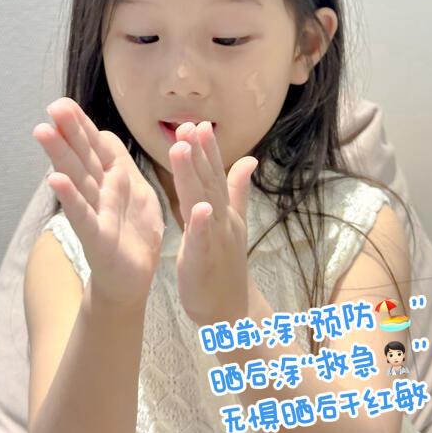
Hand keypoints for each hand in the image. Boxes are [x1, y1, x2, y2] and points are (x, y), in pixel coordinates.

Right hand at [33, 97, 164, 306]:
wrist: (133, 277)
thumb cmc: (132, 233)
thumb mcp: (136, 191)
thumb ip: (121, 163)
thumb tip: (103, 133)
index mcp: (114, 179)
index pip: (97, 146)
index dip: (82, 127)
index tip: (64, 104)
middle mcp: (100, 192)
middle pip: (83, 156)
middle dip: (69, 131)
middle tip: (54, 106)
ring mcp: (96, 213)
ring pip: (78, 179)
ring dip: (60, 155)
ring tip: (43, 131)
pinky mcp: (97, 237)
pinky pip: (83, 215)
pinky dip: (70, 198)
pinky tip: (54, 180)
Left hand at [169, 121, 257, 326]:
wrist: (232, 310)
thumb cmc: (225, 264)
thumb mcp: (233, 222)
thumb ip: (238, 190)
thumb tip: (248, 159)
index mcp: (224, 210)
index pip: (215, 174)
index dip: (207, 148)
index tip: (197, 122)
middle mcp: (223, 220)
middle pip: (209, 181)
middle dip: (198, 152)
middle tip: (189, 124)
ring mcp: (216, 239)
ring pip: (203, 202)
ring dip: (194, 175)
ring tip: (183, 148)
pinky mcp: (206, 261)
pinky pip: (204, 240)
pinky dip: (202, 224)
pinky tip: (199, 208)